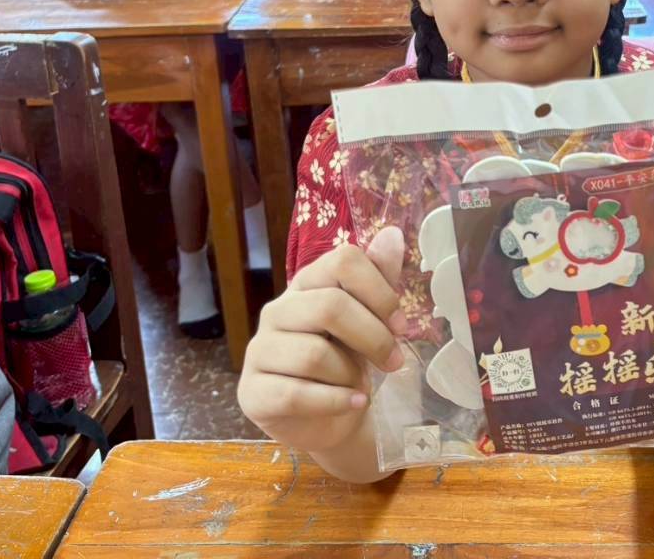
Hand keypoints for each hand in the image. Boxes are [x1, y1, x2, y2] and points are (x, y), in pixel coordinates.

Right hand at [237, 228, 405, 453]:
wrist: (330, 420)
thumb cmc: (347, 361)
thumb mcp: (369, 319)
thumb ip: (379, 278)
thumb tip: (393, 234)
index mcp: (306, 284)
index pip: (343, 261)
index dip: (379, 291)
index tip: (401, 325)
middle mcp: (277, 311)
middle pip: (330, 307)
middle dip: (374, 337)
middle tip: (395, 361)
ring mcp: (259, 351)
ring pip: (314, 354)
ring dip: (349, 375)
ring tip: (358, 386)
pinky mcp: (252, 392)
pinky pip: (296, 393)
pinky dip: (335, 401)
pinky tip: (354, 403)